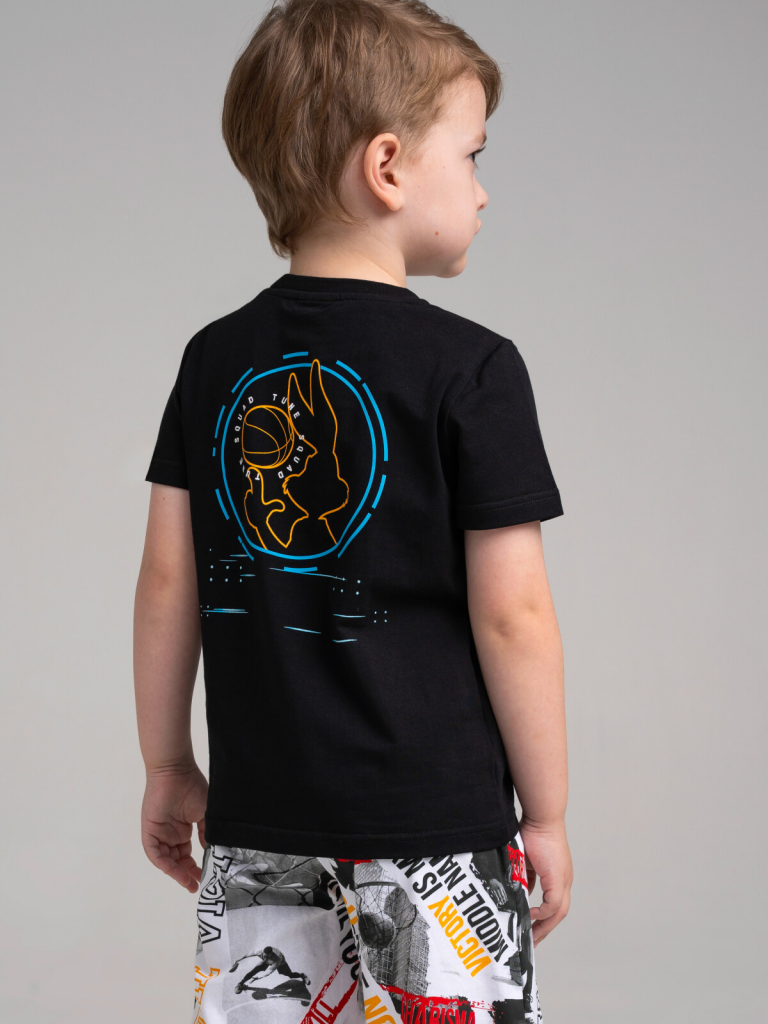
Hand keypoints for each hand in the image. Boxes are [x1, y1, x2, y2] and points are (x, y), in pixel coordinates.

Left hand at [141, 763, 207, 892]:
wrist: (176, 772)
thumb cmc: (192, 788)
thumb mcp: (205, 814)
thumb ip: (207, 834)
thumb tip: (212, 853)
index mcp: (183, 830)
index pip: (187, 855)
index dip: (194, 867)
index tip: (205, 877)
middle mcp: (170, 834)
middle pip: (176, 860)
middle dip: (186, 874)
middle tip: (196, 885)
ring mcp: (159, 833)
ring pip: (165, 859)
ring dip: (175, 872)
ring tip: (188, 882)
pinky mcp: (149, 830)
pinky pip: (154, 852)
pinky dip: (163, 862)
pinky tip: (173, 870)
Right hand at [518, 817, 571, 945]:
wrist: (541, 818)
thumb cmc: (532, 831)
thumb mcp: (525, 859)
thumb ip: (524, 875)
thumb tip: (518, 890)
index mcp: (557, 875)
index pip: (554, 903)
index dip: (544, 917)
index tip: (531, 926)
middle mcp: (563, 880)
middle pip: (559, 912)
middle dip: (545, 928)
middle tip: (532, 941)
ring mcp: (563, 880)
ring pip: (558, 912)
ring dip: (545, 926)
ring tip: (532, 937)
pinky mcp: (558, 879)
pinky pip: (553, 904)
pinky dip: (543, 913)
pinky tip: (531, 915)